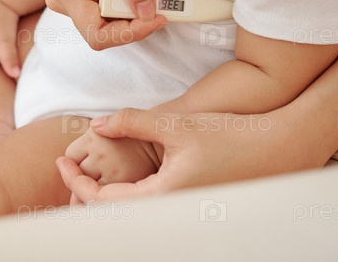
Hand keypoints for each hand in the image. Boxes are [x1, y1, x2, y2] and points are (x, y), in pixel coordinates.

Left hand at [57, 108, 300, 202]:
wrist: (278, 148)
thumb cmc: (228, 135)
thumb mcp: (175, 124)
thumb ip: (131, 122)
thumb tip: (96, 125)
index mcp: (162, 199)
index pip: (102, 202)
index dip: (75, 182)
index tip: (59, 162)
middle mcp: (170, 213)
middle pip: (112, 215)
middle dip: (84, 195)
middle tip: (67, 169)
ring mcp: (182, 213)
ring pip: (130, 213)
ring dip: (104, 197)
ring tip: (86, 172)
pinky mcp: (190, 208)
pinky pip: (148, 207)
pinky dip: (126, 196)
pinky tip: (119, 175)